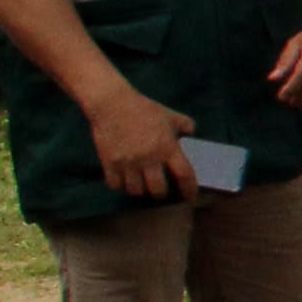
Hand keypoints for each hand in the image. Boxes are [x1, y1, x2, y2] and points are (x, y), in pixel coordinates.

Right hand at [83, 80, 191, 204]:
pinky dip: (119, 185)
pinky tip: (122, 180)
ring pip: (135, 190)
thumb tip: (192, 133)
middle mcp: (149, 159)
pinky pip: (115, 184)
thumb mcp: (170, 115)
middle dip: (160, 193)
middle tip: (160, 189)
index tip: (190, 197)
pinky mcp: (109, 163)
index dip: (189, 189)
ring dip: (140, 190)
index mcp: (167, 148)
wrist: (112, 104)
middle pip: (157, 189)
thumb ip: (185, 125)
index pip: (184, 175)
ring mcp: (128, 163)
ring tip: (140, 184)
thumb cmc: (143, 109)